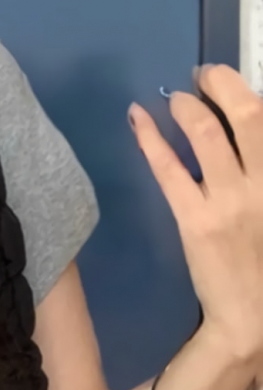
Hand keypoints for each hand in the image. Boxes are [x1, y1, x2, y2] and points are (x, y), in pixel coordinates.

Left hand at [129, 65, 262, 369]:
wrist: (254, 317)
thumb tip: (251, 145)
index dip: (254, 95)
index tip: (239, 85)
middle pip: (251, 116)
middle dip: (226, 85)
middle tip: (207, 72)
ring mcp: (231, 201)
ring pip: (208, 136)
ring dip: (190, 107)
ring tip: (177, 95)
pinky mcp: (196, 220)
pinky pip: (170, 170)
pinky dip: (151, 140)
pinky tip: (138, 117)